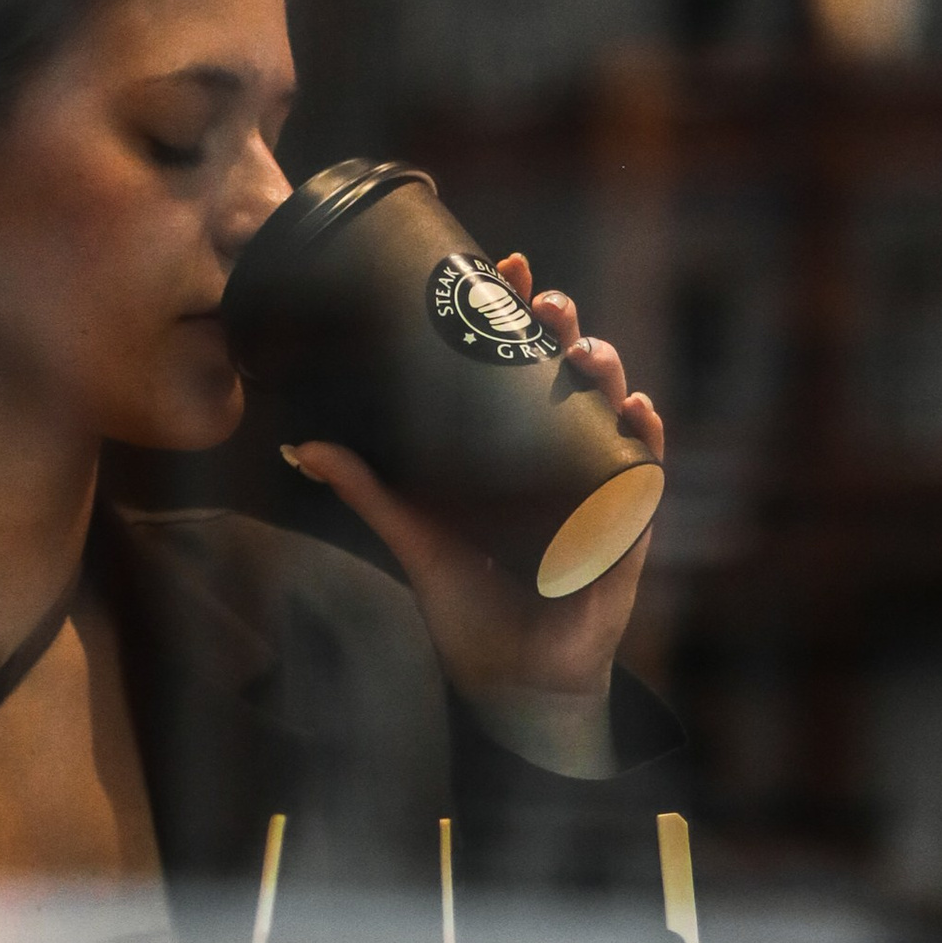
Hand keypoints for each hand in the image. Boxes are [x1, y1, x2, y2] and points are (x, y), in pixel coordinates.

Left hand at [283, 257, 665, 714]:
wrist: (509, 679)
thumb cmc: (468, 604)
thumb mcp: (413, 534)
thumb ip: (366, 488)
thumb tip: (297, 444)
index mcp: (511, 446)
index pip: (520, 361)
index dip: (520, 311)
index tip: (507, 263)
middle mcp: (558, 455)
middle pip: (570, 374)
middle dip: (566, 330)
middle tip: (548, 301)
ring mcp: (596, 487)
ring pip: (613, 412)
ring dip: (608, 375)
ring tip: (588, 353)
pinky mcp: (624, 529)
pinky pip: (644, 476)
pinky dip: (645, 444)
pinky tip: (637, 414)